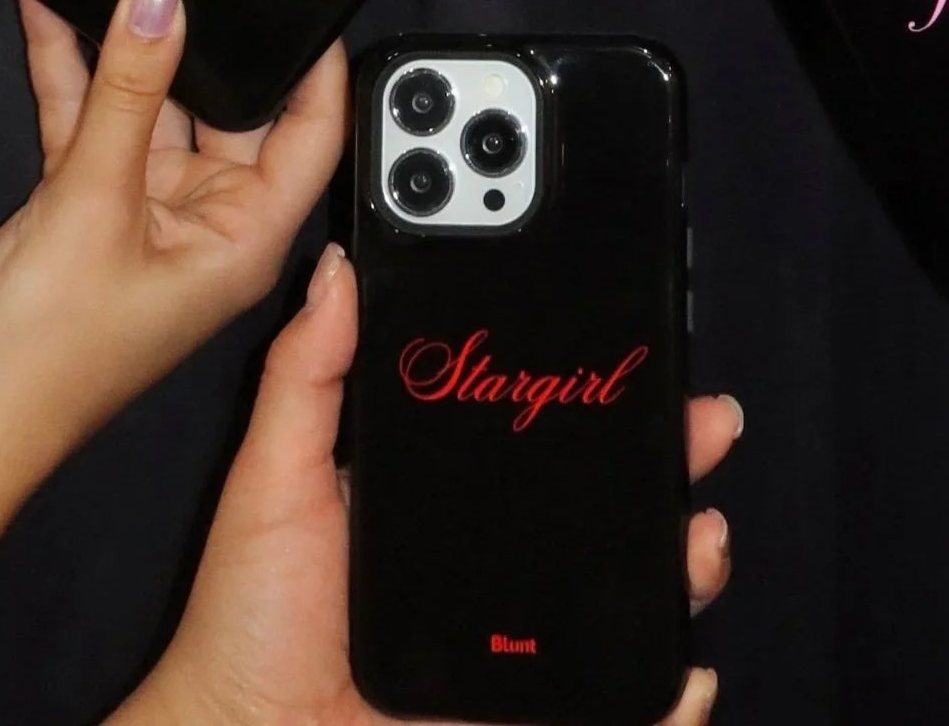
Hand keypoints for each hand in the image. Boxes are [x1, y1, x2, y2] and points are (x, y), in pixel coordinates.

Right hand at [0, 0, 342, 487]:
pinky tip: (50, 4)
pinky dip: (73, 71)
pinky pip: (93, 120)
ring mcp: (147, 207)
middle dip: (210, 37)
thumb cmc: (50, 343)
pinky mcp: (86, 202)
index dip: (316, 62)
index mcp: (248, 233)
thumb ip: (131, 88)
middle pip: (228, 108)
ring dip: (131, 44)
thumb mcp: (95, 198)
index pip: (311, 130)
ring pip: (152, 105)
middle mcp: (210, 216)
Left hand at [116, 248, 739, 725]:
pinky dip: (670, 694)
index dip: (604, 389)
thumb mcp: (274, 479)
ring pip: (633, 593)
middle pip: (610, 501)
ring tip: (697, 543)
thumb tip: (340, 267)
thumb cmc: (247, 625)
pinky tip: (684, 678)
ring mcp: (524, 646)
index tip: (646, 350)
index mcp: (451, 496)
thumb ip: (306, 375)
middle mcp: (501, 563)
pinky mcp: (533, 714)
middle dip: (671, 460)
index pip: (545, 430)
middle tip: (701, 429)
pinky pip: (621, 703)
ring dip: (686, 563)